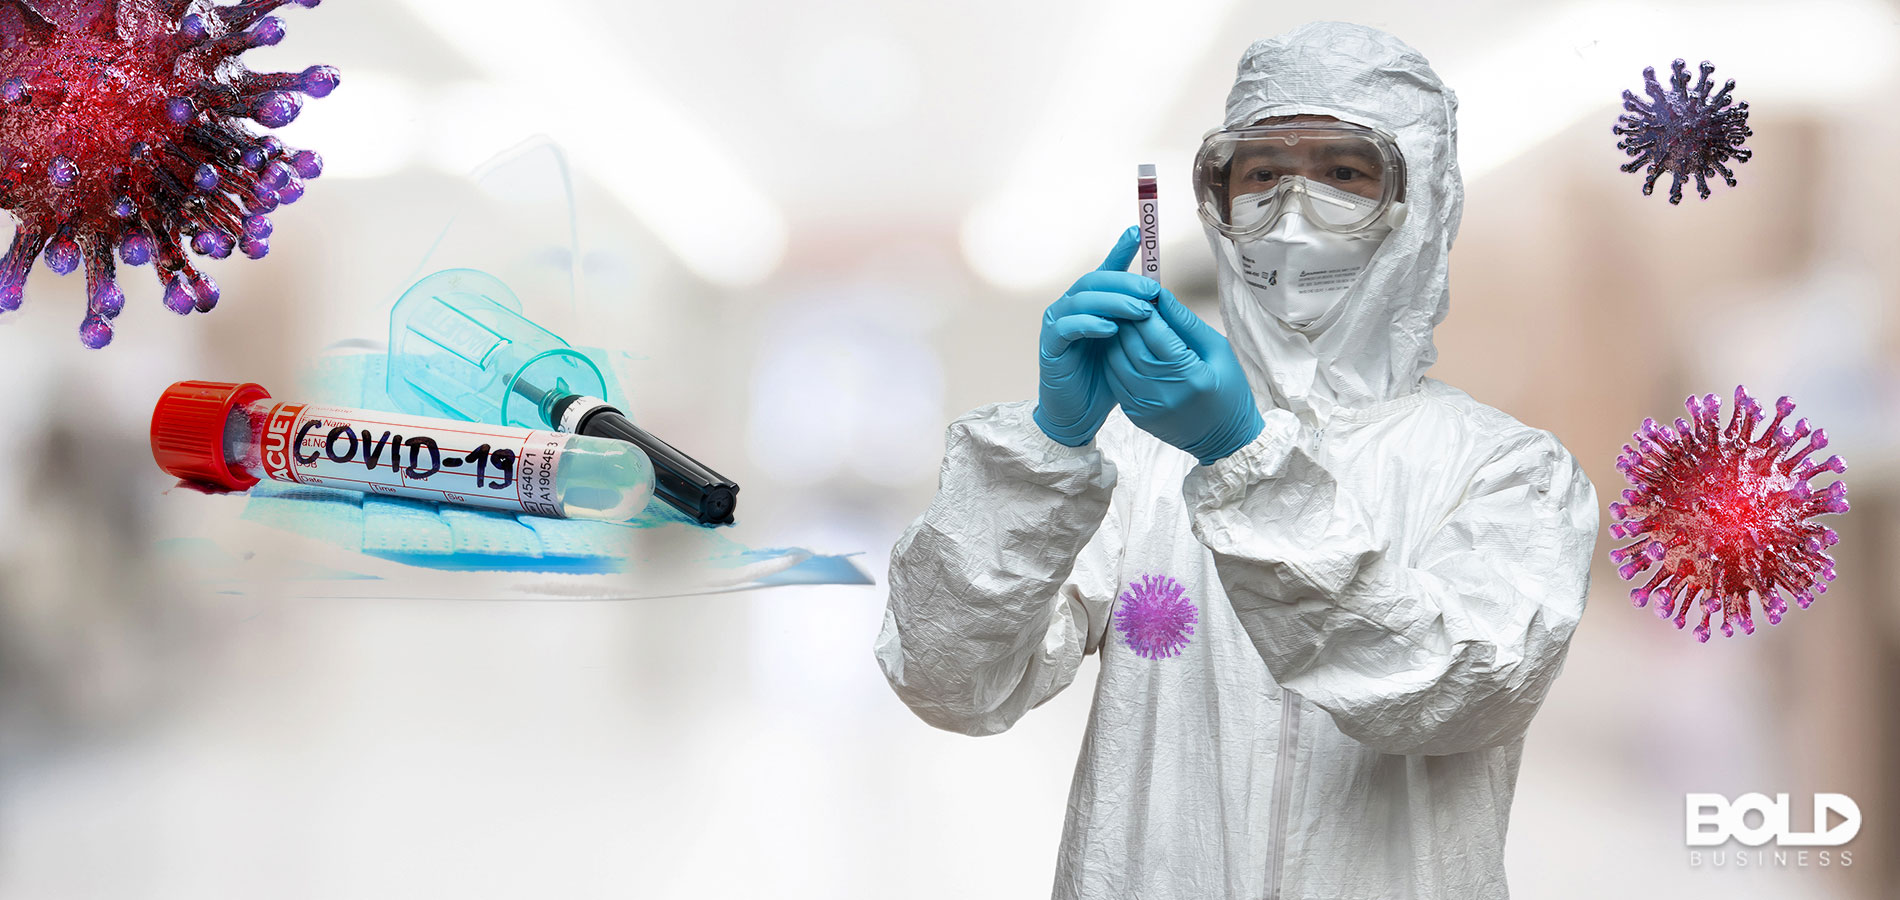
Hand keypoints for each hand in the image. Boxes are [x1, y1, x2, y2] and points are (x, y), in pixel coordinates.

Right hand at [1033, 227, 1157, 445]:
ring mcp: (1058, 325)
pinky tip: (1111, 329)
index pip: (1106, 271)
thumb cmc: (1105, 380)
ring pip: (1082, 298)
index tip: (1139, 231)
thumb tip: (1162, 299)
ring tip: (1141, 311)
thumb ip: (1138, 322)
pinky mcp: (1050, 345)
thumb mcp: (1129, 346)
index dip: (1120, 249)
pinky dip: (1090, 323)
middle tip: (1152, 290)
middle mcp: (1071, 308)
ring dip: (1113, 301)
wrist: (1078, 415)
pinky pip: (1068, 326)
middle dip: (1125, 281)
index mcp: (1091, 305)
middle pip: (1094, 280)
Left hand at [1103, 287, 1263, 464]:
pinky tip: (1122, 345)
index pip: (1156, 333)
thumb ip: (1187, 324)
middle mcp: (1164, 393)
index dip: (1146, 309)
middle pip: (1131, 345)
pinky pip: (1115, 379)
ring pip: (1116, 360)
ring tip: (1122, 320)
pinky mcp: (1135, 414)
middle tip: (1127, 300)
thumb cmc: (1228, 391)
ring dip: (1116, 336)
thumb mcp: (1218, 351)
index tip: (1145, 294)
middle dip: (1127, 318)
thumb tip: (1162, 297)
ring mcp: (1146, 406)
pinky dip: (1114, 358)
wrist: (1224, 440)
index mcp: (1189, 376)